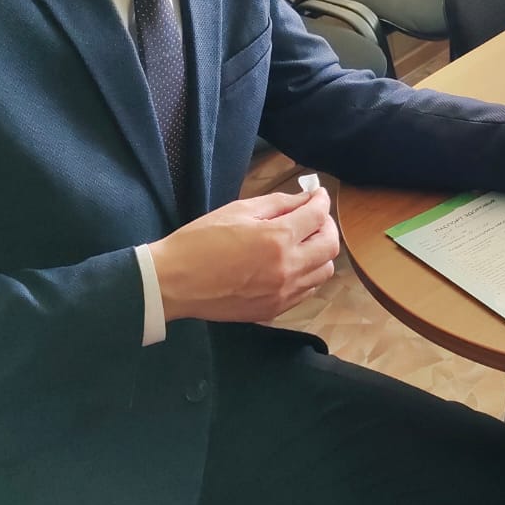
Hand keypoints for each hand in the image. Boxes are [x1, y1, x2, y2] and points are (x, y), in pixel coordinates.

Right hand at [149, 188, 338, 323]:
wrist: (174, 282)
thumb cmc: (200, 240)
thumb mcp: (238, 210)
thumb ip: (278, 204)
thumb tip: (305, 199)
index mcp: (278, 238)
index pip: (317, 215)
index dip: (321, 200)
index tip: (317, 195)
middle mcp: (288, 267)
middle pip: (330, 245)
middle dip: (326, 225)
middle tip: (313, 218)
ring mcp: (284, 292)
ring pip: (324, 271)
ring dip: (320, 253)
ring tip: (303, 242)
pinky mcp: (275, 309)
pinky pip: (308, 291)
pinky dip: (308, 274)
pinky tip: (292, 265)